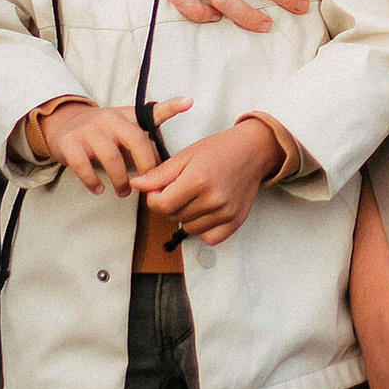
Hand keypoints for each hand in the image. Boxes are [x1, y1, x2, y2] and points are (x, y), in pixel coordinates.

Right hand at [28, 95, 185, 194]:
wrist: (62, 123)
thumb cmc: (101, 130)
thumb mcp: (123, 125)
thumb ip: (145, 136)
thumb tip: (167, 159)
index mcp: (125, 116)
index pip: (151, 111)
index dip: (171, 107)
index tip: (188, 102)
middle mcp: (108, 119)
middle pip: (135, 140)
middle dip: (146, 165)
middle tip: (148, 185)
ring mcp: (88, 131)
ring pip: (111, 157)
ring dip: (120, 180)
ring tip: (123, 192)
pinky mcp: (69, 144)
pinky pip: (83, 166)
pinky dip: (92, 181)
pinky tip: (99, 189)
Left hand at [133, 115, 292, 250]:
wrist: (252, 151)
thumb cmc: (219, 150)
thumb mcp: (185, 155)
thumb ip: (159, 174)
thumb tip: (136, 185)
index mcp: (198, 180)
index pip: (161, 205)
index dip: (154, 198)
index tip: (159, 190)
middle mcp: (213, 199)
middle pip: (173, 217)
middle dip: (170, 204)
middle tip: (180, 188)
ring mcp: (226, 213)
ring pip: (188, 228)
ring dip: (186, 216)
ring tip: (196, 196)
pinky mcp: (235, 222)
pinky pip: (208, 238)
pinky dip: (203, 228)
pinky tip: (206, 211)